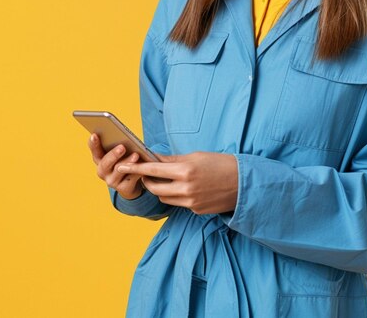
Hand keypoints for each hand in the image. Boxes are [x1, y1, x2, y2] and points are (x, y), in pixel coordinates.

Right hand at [88, 133, 143, 200]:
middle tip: (122, 147)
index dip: (93, 143)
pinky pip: (130, 178)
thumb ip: (119, 145)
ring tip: (136, 155)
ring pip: (119, 170)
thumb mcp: (121, 153)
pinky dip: (137, 171)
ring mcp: (112, 181)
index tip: (94, 134)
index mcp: (100, 159)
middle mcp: (103, 171)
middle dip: (113, 155)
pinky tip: (143, 165)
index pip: (95, 150)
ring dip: (127, 162)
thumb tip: (125, 136)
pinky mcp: (123, 188)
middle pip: (105, 163)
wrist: (132, 183)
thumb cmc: (126, 160)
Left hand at [117, 152, 238, 214]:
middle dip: (147, 180)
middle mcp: (186, 188)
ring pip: (164, 198)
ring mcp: (191, 202)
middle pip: (155, 187)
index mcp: (186, 170)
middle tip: (144, 173)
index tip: (122, 166)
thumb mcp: (197, 156)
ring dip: (160, 189)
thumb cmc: (221, 163)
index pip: (154, 169)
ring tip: (164, 179)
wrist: (244, 183)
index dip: (136, 168)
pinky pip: (178, 203)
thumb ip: (174, 160)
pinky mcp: (196, 211)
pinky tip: (184, 187)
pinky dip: (176, 195)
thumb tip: (155, 158)